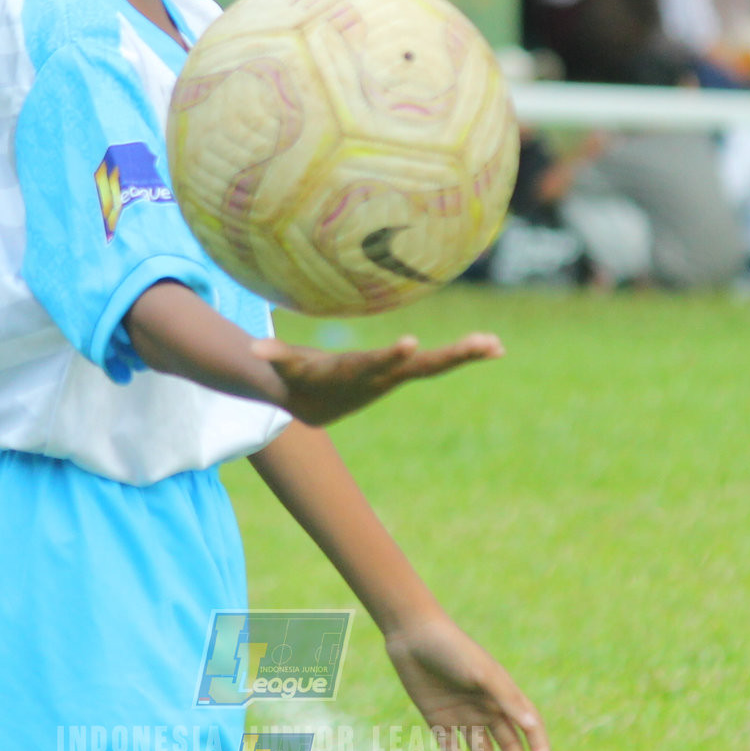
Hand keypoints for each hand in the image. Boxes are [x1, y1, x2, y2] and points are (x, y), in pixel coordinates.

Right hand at [254, 331, 500, 426]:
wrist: (313, 407)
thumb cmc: (298, 378)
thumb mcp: (286, 368)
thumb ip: (274, 357)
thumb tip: (252, 350)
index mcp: (357, 373)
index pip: (376, 364)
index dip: (391, 355)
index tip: (412, 344)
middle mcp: (383, 377)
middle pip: (422, 367)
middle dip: (450, 355)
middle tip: (482, 344)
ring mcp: (396, 376)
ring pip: (436, 365)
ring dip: (466, 355)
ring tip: (497, 345)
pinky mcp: (402, 371)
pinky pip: (438, 362)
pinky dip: (465, 354)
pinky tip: (496, 347)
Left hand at [385, 613, 549, 750]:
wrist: (413, 635)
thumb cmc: (453, 649)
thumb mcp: (482, 673)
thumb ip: (507, 699)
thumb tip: (533, 726)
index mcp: (503, 694)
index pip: (529, 726)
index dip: (539, 748)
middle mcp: (486, 706)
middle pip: (508, 743)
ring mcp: (462, 714)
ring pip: (480, 750)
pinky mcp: (438, 718)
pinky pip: (450, 746)